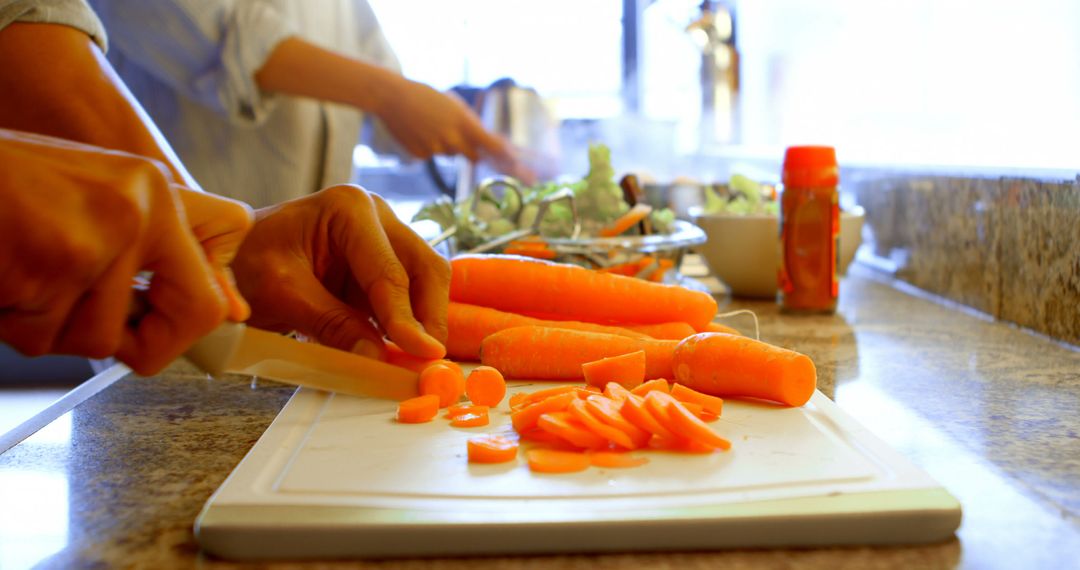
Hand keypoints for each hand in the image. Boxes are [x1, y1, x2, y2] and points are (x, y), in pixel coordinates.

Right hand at [0, 130, 248, 374]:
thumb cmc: (5, 191)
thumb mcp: (96, 198)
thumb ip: (163, 251)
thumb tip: (231, 308)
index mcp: (153, 190)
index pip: (226, 249)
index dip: (198, 310)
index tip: (170, 325)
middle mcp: (140, 207)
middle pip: (195, 315)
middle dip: (150, 344)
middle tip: (98, 327)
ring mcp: (101, 236)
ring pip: (101, 338)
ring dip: (51, 327)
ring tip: (22, 279)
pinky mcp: (56, 265)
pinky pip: (45, 335)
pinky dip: (14, 323)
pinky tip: (3, 280)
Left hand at [230, 185, 449, 359]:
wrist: (232, 255)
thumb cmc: (247, 261)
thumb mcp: (282, 295)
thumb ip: (331, 324)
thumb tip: (376, 357)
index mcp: (349, 208)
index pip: (390, 272)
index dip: (407, 318)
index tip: (423, 354)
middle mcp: (376, 215)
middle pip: (425, 268)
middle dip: (429, 317)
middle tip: (427, 361)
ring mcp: (384, 236)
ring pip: (426, 281)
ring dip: (424, 321)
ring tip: (414, 360)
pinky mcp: (383, 262)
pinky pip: (410, 293)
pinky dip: (409, 322)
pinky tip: (401, 350)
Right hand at [375, 79, 536, 183]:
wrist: (391, 96)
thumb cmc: (426, 96)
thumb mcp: (454, 106)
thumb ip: (470, 125)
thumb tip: (486, 143)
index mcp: (464, 122)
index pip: (492, 145)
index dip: (506, 158)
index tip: (518, 167)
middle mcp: (453, 139)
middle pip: (473, 157)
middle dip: (473, 151)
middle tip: (462, 140)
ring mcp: (435, 149)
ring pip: (450, 153)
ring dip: (446, 143)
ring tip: (430, 123)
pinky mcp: (420, 155)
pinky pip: (432, 155)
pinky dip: (428, 145)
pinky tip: (417, 130)